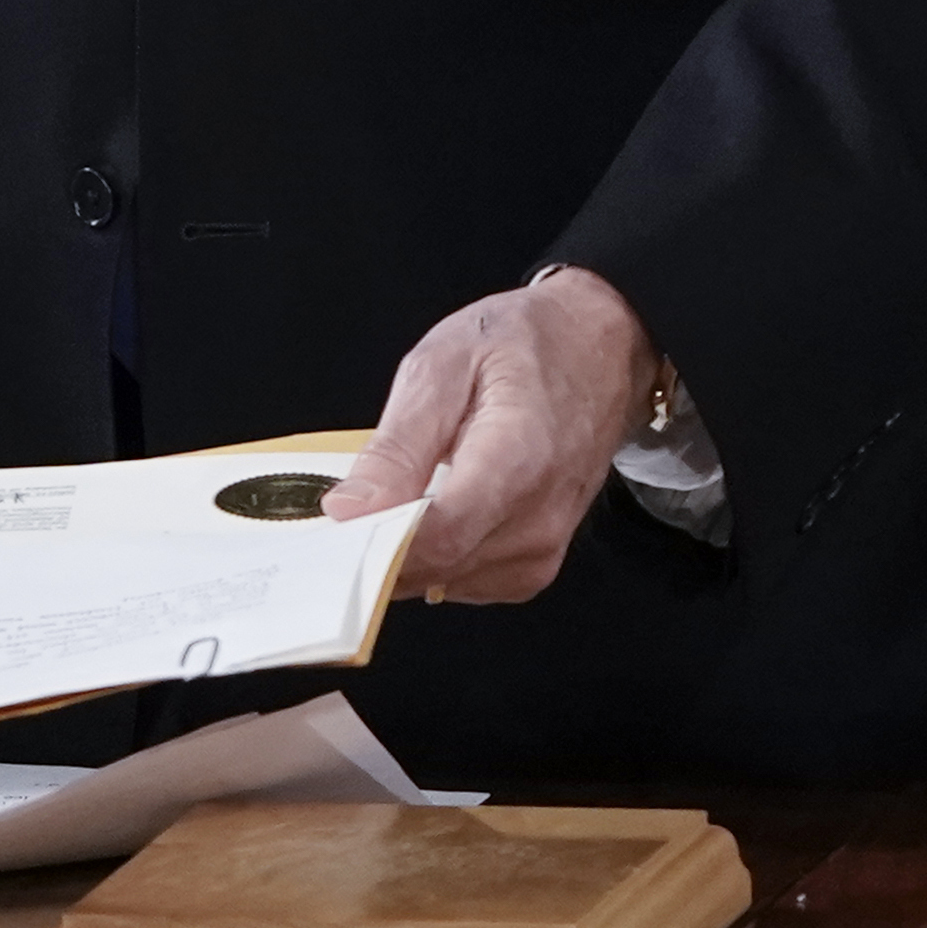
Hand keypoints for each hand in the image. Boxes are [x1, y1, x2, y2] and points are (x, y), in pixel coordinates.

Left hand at [321, 264, 658, 604]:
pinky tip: (419, 517)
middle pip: (436, 567)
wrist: (598, 350)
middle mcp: (538, 521)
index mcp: (517, 461)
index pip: (437, 538)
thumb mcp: (441, 366)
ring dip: (401, 554)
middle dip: (374, 548)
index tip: (327, 527)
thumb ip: (396, 447)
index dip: (371, 542)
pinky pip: (464, 581)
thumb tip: (347, 511)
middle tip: (339, 508)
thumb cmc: (523, 346)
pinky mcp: (536, 564)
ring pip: (444, 582)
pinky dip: (431, 558)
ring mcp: (543, 550)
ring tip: (382, 501)